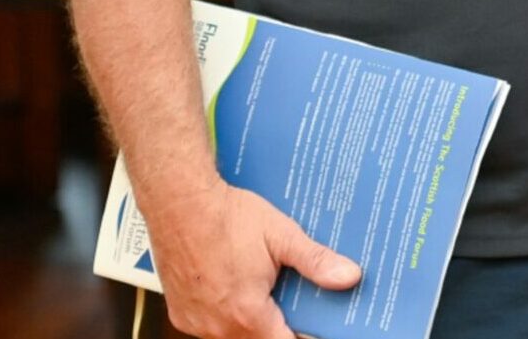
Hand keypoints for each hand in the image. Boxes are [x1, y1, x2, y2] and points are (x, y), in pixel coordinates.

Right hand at [148, 183, 361, 337]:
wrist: (179, 201)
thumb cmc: (226, 216)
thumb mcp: (281, 236)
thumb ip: (316, 261)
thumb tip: (349, 276)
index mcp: (246, 313)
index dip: (301, 336)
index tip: (314, 327)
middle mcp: (217, 326)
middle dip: (277, 326)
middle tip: (292, 303)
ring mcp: (195, 321)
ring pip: (232, 336)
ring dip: (251, 322)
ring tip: (264, 293)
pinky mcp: (180, 313)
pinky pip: (210, 328)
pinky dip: (226, 316)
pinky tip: (235, 290)